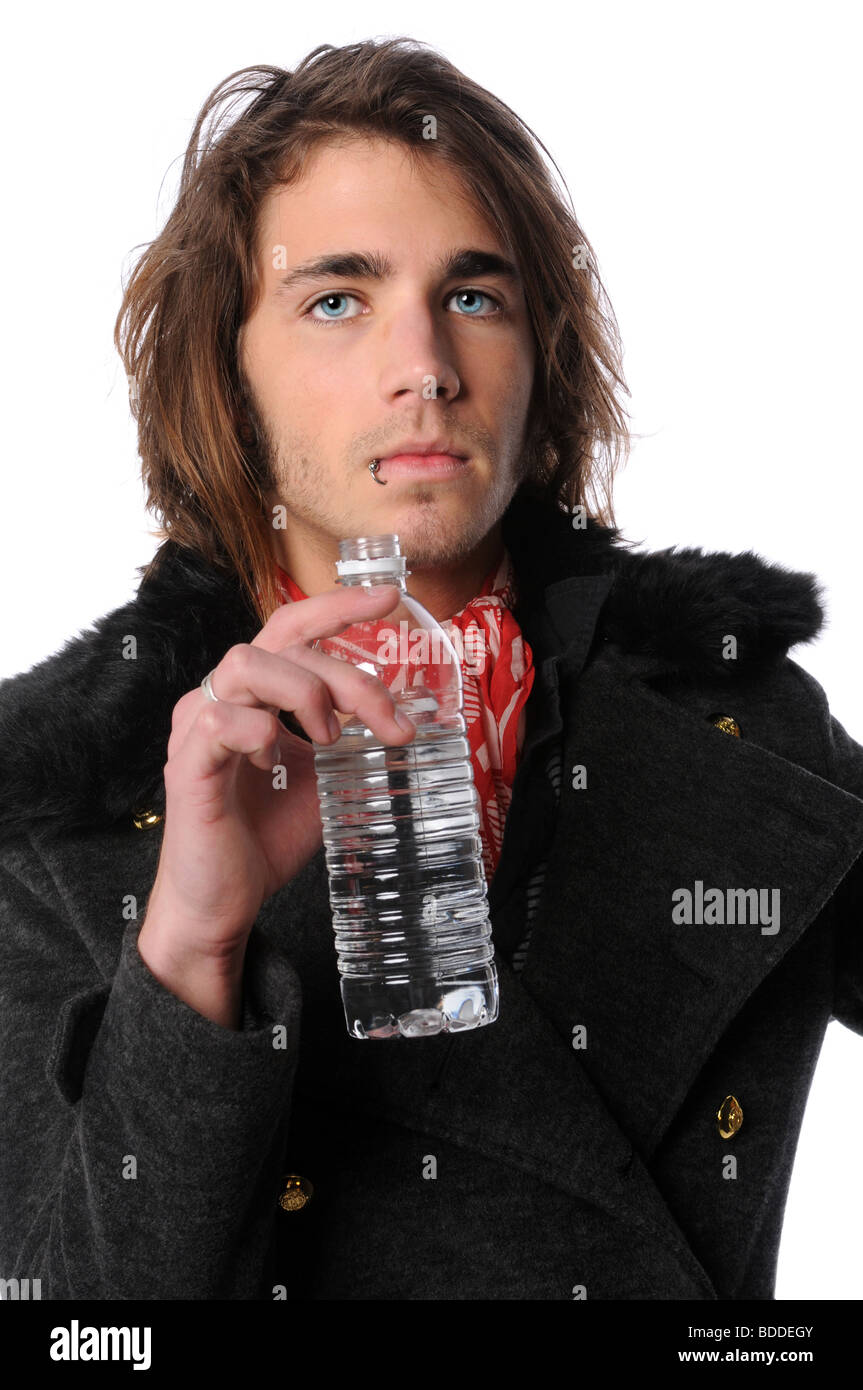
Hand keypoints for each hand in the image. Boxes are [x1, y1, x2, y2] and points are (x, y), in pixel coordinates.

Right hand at [139, 583, 415, 968]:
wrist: (223, 902)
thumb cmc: (264, 837)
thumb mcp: (324, 782)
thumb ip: (351, 747)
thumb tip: (408, 724)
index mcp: (253, 695)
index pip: (291, 628)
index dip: (338, 605)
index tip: (390, 597)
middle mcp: (221, 699)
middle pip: (283, 645)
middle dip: (348, 676)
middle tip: (391, 721)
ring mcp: (198, 729)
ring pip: (246, 664)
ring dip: (304, 692)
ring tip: (330, 738)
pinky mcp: (187, 765)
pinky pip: (218, 721)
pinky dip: (258, 730)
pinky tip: (276, 757)